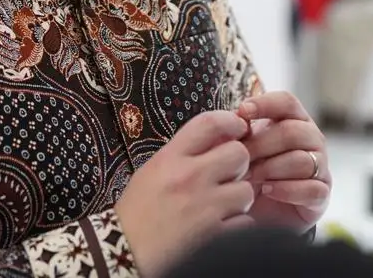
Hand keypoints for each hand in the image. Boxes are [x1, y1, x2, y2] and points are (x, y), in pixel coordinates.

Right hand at [116, 110, 256, 276]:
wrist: (125, 251)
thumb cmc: (137, 212)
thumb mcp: (152, 170)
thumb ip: (182, 153)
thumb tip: (218, 139)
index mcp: (170, 158)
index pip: (210, 123)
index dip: (231, 121)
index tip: (238, 128)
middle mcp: (189, 177)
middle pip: (239, 153)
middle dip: (238, 164)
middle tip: (228, 175)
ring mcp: (204, 207)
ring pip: (246, 190)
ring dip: (239, 198)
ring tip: (223, 205)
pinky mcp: (215, 234)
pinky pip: (245, 221)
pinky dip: (237, 224)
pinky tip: (221, 225)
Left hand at [236, 92, 330, 231]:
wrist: (259, 210)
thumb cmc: (250, 170)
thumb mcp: (240, 147)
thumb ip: (238, 131)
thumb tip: (231, 118)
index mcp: (293, 119)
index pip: (287, 102)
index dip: (265, 104)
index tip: (242, 112)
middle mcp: (312, 139)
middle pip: (293, 131)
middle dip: (261, 144)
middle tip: (239, 157)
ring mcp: (320, 167)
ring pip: (302, 160)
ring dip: (271, 168)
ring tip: (250, 178)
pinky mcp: (321, 195)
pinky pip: (311, 189)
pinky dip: (286, 190)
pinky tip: (267, 190)